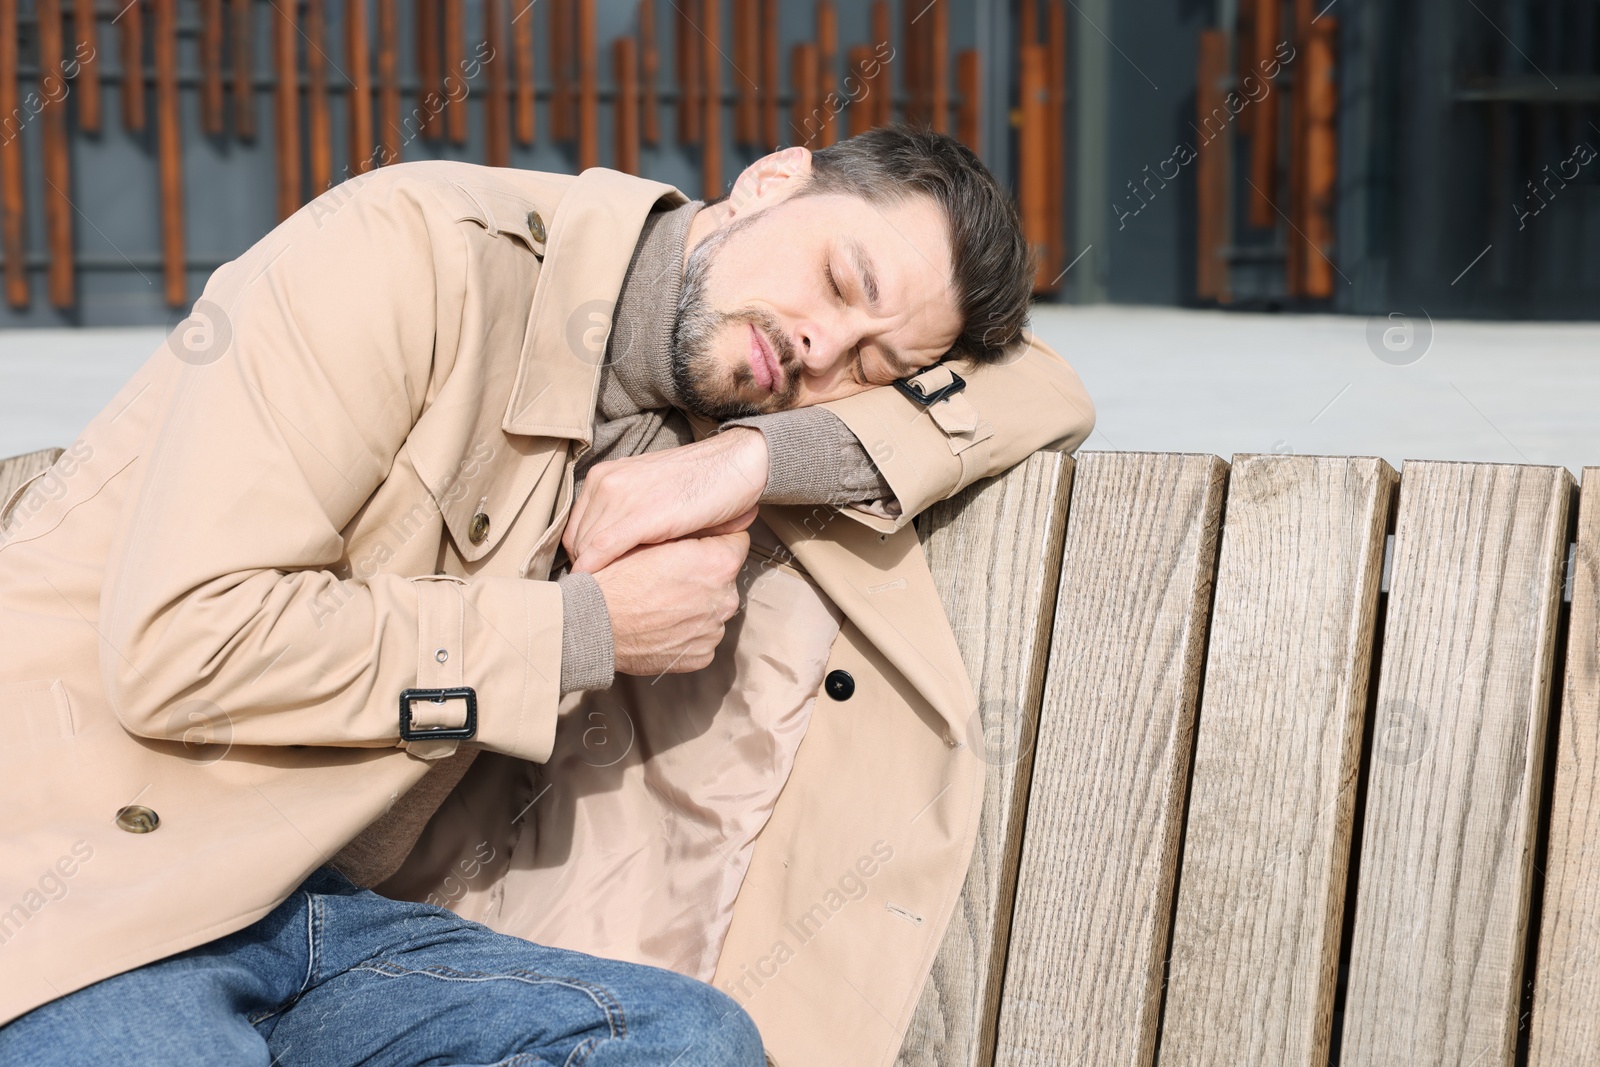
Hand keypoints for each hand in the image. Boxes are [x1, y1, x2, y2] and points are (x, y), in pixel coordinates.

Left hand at [563, 428, 768, 573]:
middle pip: (577, 539)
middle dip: (585, 567)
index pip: (575, 527)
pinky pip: (604, 547)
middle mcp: (606, 482)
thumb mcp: (650, 492)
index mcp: (606, 476)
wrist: (735, 466)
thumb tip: (610, 551)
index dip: (581, 556)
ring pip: (587, 546)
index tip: (593, 576)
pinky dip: (596, 568)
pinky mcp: (642, 514)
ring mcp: (622, 496)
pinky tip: (600, 585)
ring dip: (593, 573)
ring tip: (604, 595)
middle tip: (598, 591)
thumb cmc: (699, 484)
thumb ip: (626, 512)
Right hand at [589, 522, 753, 675]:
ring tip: (660, 603)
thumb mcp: (653, 537)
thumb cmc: (618, 577)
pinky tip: (660, 625)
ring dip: (694, 606)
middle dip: (704, 576)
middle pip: (724, 579)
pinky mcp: (700, 656)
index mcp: (720, 563)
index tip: (697, 544)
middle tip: (669, 577)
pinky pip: (699, 638)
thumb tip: (703, 523)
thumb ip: (688, 531)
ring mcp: (713, 630)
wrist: (592, 623)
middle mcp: (726, 599)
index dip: (714, 539)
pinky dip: (684, 633)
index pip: (737, 541)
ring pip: (711, 611)